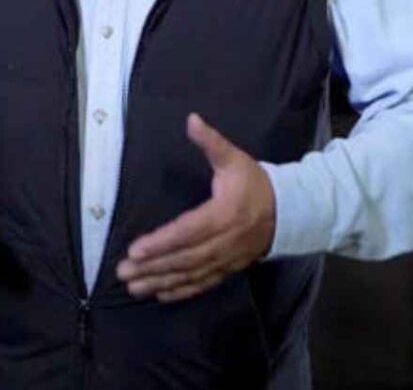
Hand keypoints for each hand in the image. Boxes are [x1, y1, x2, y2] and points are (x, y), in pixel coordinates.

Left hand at [115, 113, 273, 301]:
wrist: (289, 211)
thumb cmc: (254, 183)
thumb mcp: (234, 158)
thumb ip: (212, 142)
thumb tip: (191, 119)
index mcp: (223, 214)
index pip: (187, 231)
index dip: (161, 242)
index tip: (135, 248)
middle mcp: (224, 241)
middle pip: (185, 258)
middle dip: (153, 266)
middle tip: (123, 271)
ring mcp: (227, 259)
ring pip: (191, 274)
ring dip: (161, 281)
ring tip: (133, 286)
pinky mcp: (229, 268)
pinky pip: (203, 283)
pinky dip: (181, 291)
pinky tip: (160, 293)